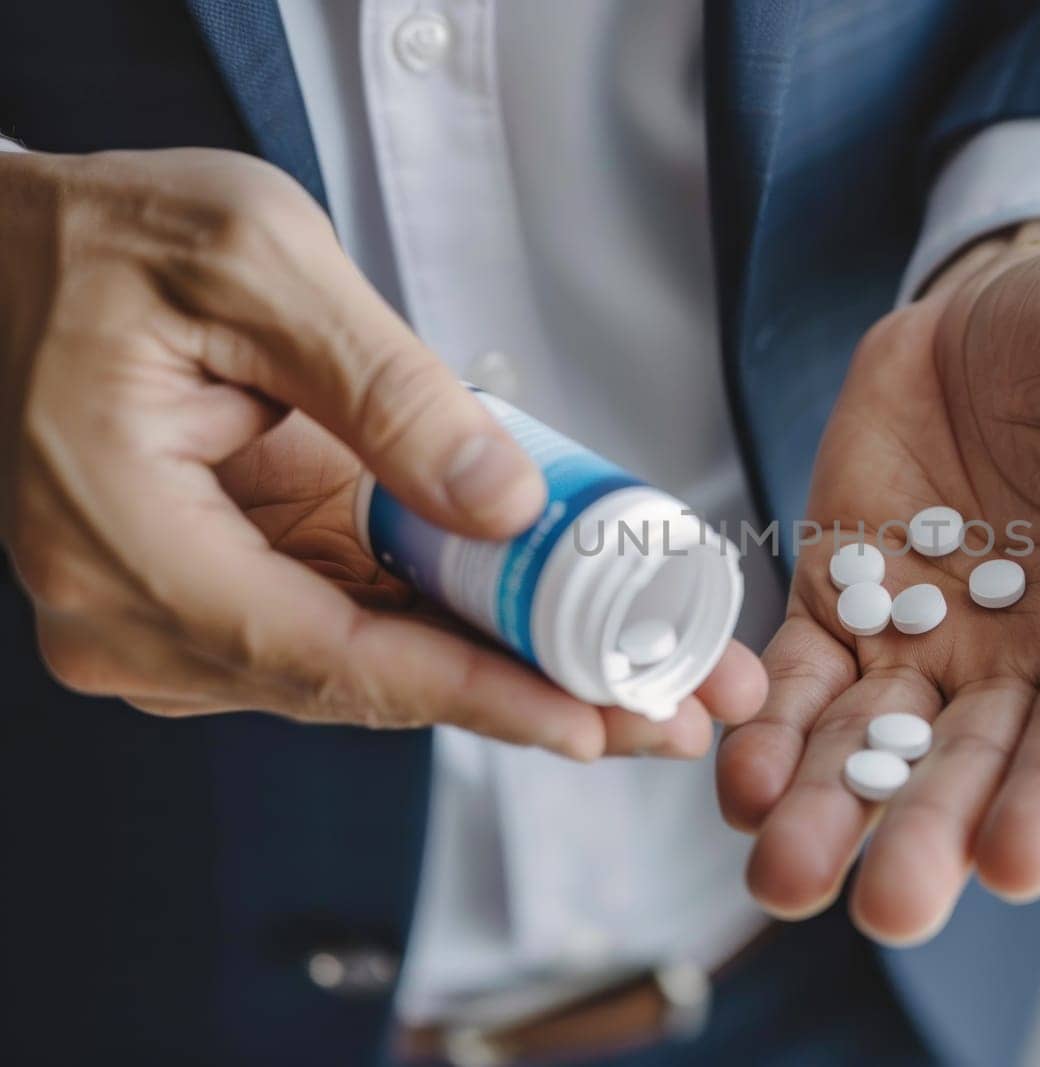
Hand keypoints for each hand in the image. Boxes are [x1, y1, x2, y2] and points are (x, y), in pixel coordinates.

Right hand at [0, 148, 765, 756]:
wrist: (26, 251)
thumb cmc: (111, 242)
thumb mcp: (258, 266)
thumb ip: (385, 390)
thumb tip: (506, 505)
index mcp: (129, 546)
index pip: (330, 656)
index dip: (474, 694)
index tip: (592, 720)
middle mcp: (138, 617)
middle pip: (364, 685)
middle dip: (527, 699)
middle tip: (668, 715)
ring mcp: (171, 619)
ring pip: (368, 669)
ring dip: (508, 675)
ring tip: (643, 683)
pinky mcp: (214, 596)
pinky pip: (351, 629)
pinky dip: (455, 634)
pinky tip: (554, 641)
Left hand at [717, 223, 1039, 941]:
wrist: (994, 302)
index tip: (1013, 861)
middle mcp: (1024, 650)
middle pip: (975, 760)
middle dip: (930, 832)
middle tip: (890, 908)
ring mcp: (924, 633)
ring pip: (874, 740)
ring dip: (831, 809)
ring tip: (782, 874)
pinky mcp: (839, 596)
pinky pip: (800, 677)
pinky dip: (771, 729)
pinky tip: (740, 780)